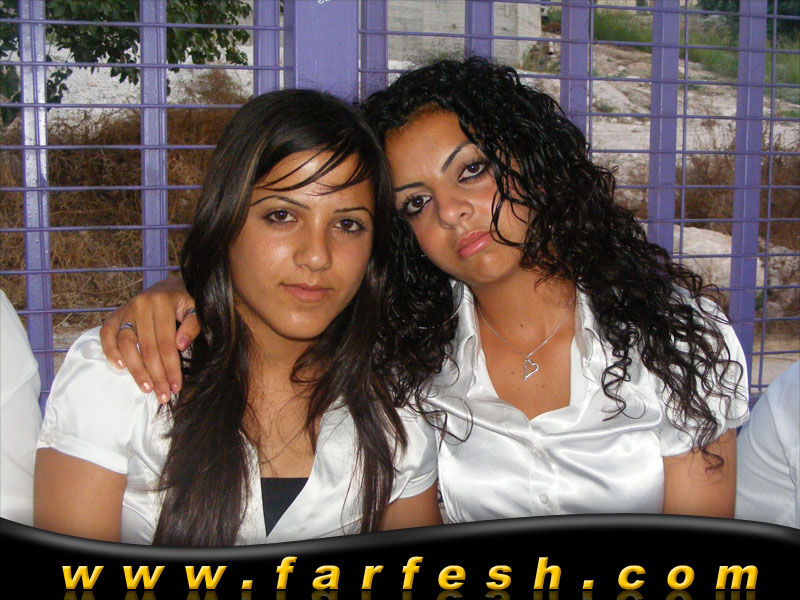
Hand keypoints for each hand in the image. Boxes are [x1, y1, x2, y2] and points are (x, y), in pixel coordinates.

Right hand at [99, 276, 198, 402]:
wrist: (171, 286)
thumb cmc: (186, 301)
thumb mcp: (196, 308)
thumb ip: (193, 325)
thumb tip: (180, 345)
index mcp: (163, 303)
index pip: (166, 344)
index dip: (171, 368)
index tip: (176, 386)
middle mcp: (141, 305)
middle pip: (147, 348)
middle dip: (156, 375)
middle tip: (162, 395)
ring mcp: (126, 310)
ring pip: (126, 345)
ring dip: (136, 370)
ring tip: (146, 388)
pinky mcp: (115, 315)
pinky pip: (107, 334)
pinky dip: (110, 351)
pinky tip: (119, 367)